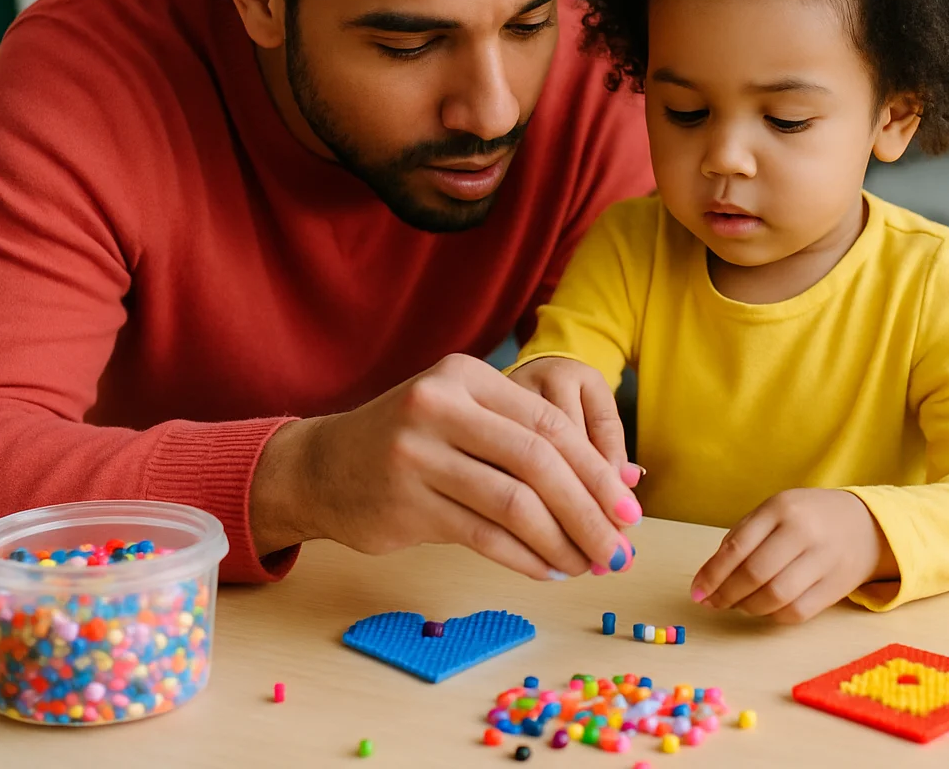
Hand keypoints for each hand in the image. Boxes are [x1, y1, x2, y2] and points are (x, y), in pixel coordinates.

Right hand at [250, 354, 640, 579]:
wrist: (320, 466)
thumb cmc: (409, 443)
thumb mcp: (461, 415)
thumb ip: (526, 439)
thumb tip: (615, 490)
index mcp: (465, 376)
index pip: (550, 424)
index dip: (596, 471)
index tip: (628, 510)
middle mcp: (440, 406)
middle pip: (539, 462)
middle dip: (590, 511)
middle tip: (619, 549)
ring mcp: (417, 456)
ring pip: (515, 504)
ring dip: (562, 543)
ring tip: (587, 566)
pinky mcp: (405, 504)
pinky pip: (484, 537)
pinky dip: (525, 559)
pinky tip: (546, 571)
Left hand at [689, 489, 896, 623]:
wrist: (866, 525)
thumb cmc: (807, 518)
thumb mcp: (774, 512)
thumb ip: (741, 538)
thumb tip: (708, 579)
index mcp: (780, 508)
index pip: (737, 547)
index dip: (712, 575)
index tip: (697, 592)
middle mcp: (803, 531)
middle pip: (755, 575)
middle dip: (726, 595)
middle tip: (713, 603)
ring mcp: (823, 560)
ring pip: (775, 597)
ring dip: (747, 607)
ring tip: (738, 604)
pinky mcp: (836, 587)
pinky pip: (796, 612)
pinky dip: (773, 616)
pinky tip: (765, 608)